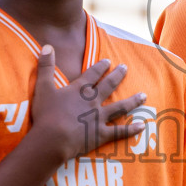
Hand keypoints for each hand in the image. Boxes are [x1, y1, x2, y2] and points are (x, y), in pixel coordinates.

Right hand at [26, 47, 145, 163]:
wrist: (52, 139)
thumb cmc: (45, 114)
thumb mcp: (42, 87)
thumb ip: (46, 66)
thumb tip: (47, 46)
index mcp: (79, 90)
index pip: (92, 74)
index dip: (101, 67)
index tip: (108, 61)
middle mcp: (92, 102)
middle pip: (108, 86)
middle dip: (118, 76)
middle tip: (126, 68)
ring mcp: (99, 118)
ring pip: (120, 107)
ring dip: (133, 101)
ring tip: (144, 95)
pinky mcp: (101, 135)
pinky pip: (119, 132)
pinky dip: (131, 130)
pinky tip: (142, 126)